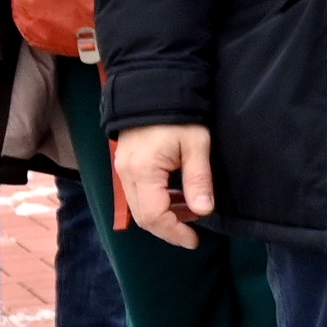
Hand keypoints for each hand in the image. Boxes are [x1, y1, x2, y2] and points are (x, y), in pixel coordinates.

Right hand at [112, 123, 216, 249]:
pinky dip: (156, 202)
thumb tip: (203, 211)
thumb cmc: (179, 114)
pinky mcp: (126, 164)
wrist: (154, 86)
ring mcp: (123, 169)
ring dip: (163, 215)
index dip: (174, 233)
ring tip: (190, 212)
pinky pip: (137, 193)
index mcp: (143, 171)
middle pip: (143, 216)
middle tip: (192, 232)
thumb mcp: (196, 144)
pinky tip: (177, 196)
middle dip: (168, 228)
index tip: (194, 241)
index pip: (154, 216)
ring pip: (138, 206)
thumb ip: (198, 179)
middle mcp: (126, 174)